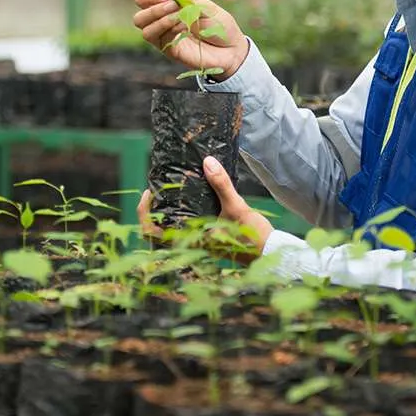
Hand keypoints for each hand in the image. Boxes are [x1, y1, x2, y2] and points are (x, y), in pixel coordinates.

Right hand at [132, 0, 247, 80]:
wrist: (232, 49)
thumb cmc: (220, 26)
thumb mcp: (206, 7)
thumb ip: (188, 1)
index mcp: (169, 10)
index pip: (143, 1)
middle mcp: (163, 25)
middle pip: (139, 18)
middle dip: (153, 9)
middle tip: (172, 5)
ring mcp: (166, 39)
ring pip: (145, 30)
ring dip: (160, 19)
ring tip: (179, 17)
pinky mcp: (172, 51)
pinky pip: (159, 40)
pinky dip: (169, 29)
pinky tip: (184, 26)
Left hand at [136, 156, 273, 262]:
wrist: (272, 254)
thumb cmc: (254, 237)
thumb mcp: (237, 208)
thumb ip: (222, 185)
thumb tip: (208, 161)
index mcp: (191, 241)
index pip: (153, 233)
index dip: (144, 212)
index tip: (148, 192)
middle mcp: (191, 245)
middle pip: (157, 232)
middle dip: (152, 211)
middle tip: (156, 190)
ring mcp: (198, 244)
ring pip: (170, 231)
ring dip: (165, 214)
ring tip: (169, 192)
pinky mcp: (208, 240)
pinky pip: (184, 229)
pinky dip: (180, 216)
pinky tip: (189, 200)